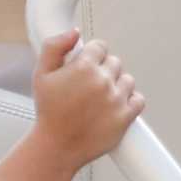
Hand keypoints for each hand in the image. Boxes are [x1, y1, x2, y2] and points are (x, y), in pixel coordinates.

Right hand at [28, 29, 145, 171]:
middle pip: (114, 62)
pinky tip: (115, 106)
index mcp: (84, 67)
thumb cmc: (49, 112)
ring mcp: (116, 99)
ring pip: (127, 80)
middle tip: (89, 87)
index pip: (100, 46)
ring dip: (117, 86)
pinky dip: (130, 102)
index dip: (91, 56)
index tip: (86, 67)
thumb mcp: (42, 74)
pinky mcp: (125, 117)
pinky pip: (138, 100)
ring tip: (100, 98)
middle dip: (103, 71)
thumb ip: (55, 46)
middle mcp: (102, 81)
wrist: (56, 148)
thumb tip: (75, 32)